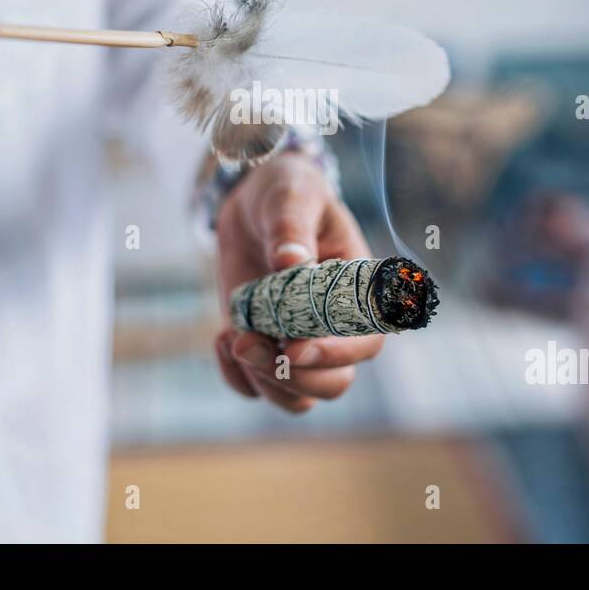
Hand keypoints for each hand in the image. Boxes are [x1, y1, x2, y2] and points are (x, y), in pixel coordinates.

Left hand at [214, 151, 383, 412]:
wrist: (253, 205)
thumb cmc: (286, 193)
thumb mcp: (289, 196)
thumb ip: (291, 227)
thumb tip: (289, 262)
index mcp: (358, 290)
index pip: (366, 340)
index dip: (336, 353)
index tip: (294, 346)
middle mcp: (335, 326)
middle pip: (335, 383)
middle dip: (291, 376)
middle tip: (247, 342)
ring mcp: (300, 342)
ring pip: (299, 396)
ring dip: (265, 382)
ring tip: (233, 338)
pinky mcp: (266, 348)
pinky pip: (258, 389)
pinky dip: (237, 377)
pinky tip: (222, 338)